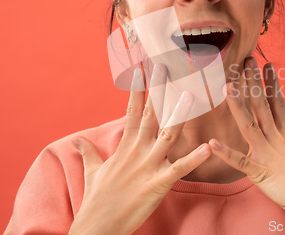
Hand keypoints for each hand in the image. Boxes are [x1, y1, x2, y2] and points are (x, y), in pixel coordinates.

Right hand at [68, 65, 211, 234]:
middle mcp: (137, 151)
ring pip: (168, 134)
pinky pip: (180, 168)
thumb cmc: (96, 200)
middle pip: (151, 113)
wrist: (96, 229)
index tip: (142, 68)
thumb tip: (76, 140)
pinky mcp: (158, 184)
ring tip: (191, 94)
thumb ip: (88, 152)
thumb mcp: (92, 171)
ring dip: (179, 114)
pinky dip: (194, 158)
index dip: (138, 88)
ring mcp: (148, 166)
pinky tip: (208, 147)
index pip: (133, 110)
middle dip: (159, 89)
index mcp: (125, 146)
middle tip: (167, 65)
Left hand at [208, 57, 284, 222]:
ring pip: (250, 126)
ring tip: (227, 87)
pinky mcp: (262, 173)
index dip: (271, 84)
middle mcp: (276, 140)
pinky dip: (227, 154)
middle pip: (262, 106)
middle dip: (253, 82)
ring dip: (237, 107)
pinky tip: (212, 143)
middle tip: (246, 60)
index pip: (277, 103)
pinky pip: (241, 163)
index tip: (267, 65)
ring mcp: (268, 155)